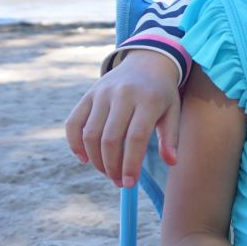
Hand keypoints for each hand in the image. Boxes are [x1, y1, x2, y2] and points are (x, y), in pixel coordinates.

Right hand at [64, 51, 182, 186]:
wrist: (146, 61)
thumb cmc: (162, 93)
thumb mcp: (173, 111)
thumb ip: (171, 137)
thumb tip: (172, 162)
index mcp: (148, 99)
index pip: (136, 138)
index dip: (130, 163)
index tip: (129, 183)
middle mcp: (122, 94)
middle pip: (110, 138)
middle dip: (112, 166)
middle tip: (118, 182)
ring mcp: (102, 93)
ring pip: (90, 134)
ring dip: (95, 160)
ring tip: (107, 172)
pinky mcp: (88, 95)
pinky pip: (73, 122)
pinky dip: (74, 144)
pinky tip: (83, 158)